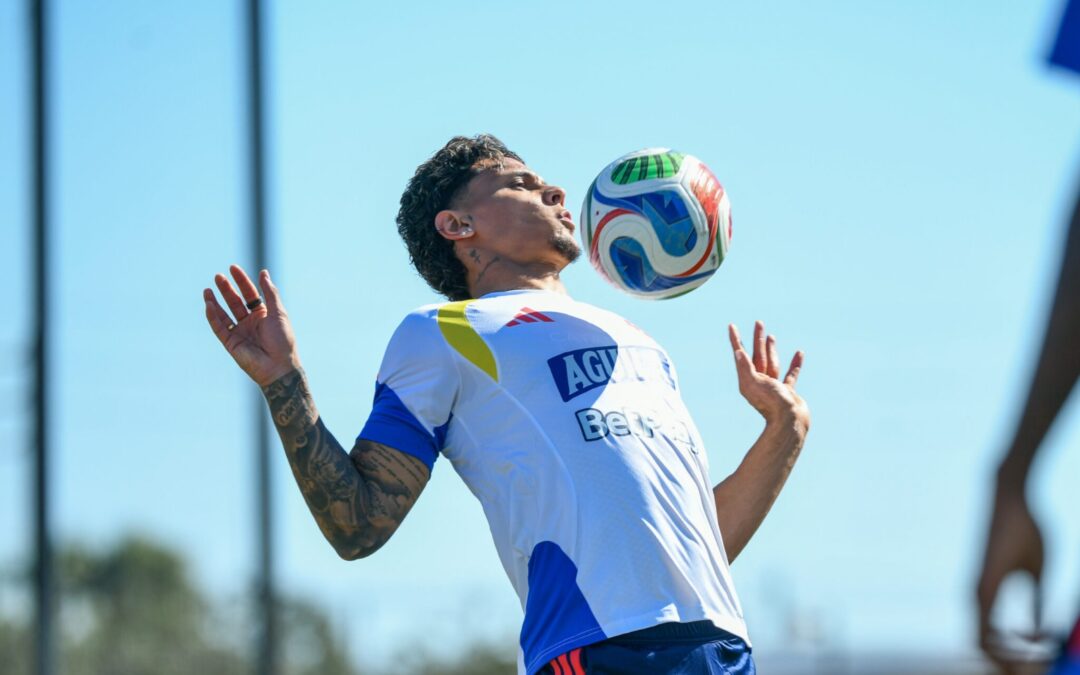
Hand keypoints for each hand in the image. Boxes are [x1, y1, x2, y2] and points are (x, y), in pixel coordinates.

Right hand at [203, 265, 300, 386]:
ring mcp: (240, 332)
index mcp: (263, 314)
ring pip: (224, 314)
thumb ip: (270, 293)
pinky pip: (219, 327)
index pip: (250, 293)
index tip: (233, 268)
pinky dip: (213, 316)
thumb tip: (263, 273)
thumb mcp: (278, 312)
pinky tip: (209, 305)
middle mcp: (250, 322)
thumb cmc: (282, 340)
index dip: (242, 281)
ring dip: (215, 302)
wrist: (279, 366)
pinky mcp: (231, 343)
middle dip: (226, 289)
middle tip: (218, 276)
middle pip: (235, 301)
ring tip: (207, 290)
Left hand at [728, 321, 809, 429]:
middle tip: (758, 323)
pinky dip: (794, 364)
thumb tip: (737, 352)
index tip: (731, 326)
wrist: (790, 423)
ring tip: (771, 336)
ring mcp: (774, 387)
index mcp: (748, 380)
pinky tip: (799, 354)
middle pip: (757, 355)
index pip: (740, 355)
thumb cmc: (772, 404)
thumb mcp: (755, 384)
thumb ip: (746, 368)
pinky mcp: (787, 392)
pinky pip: (790, 374)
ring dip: (771, 349)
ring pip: (772, 363)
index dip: (735, 340)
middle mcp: (759, 382)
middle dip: (757, 339)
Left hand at [976, 486, 1045, 672]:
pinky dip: (1007, 646)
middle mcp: (976, 597)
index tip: (1038, 665)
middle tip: (1037, 672)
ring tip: (1038, 662)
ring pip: (981, 645)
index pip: (988, 643)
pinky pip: (984, 629)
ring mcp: (976, 592)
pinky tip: (1033, 647)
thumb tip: (1040, 636)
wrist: (1011, 500)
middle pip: (982, 650)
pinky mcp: (982, 584)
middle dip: (1009, 667)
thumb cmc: (1025, 532)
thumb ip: (1037, 606)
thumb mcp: (1038, 575)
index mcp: (987, 597)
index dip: (1010, 661)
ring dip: (1009, 661)